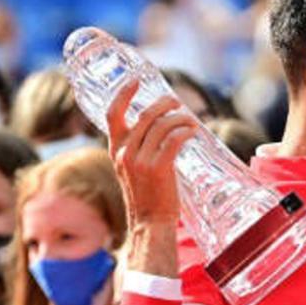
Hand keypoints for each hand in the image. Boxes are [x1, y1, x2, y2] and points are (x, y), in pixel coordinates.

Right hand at [107, 80, 194, 225]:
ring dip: (180, 119)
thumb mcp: (131, 170)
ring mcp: (141, 161)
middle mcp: (125, 153)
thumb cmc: (146, 197)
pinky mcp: (159, 168)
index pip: (112, 114)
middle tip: (177, 103)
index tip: (136, 81)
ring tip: (190, 121)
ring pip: (162, 126)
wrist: (149, 223)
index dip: (123, 94)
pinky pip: (174, 140)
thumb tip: (156, 128)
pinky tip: (193, 133)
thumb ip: (136, 150)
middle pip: (146, 115)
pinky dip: (186, 132)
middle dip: (164, 104)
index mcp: (116, 150)